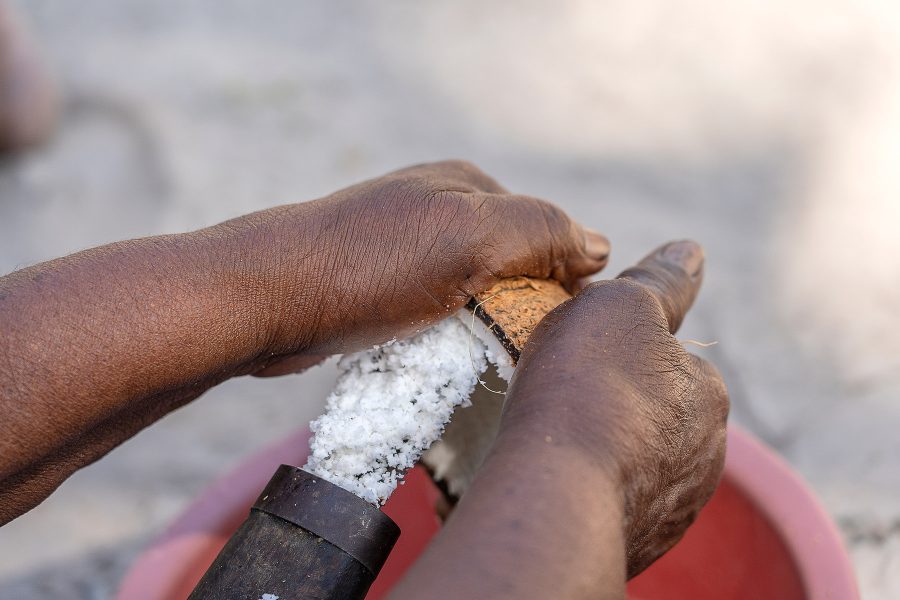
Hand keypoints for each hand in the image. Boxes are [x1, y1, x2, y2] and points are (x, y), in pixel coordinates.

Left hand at [222, 160, 608, 371]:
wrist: (265, 299)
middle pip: (510, 263)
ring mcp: (404, 248)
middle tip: (516, 346)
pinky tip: (438, 353)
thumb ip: (540, 231)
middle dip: (520, 303)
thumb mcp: (469, 235)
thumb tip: (598, 247)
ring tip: (476, 355)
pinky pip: (435, 312)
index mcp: (466, 185)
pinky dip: (446, 335)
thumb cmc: (367, 265)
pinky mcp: (378, 287)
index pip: (546, 230)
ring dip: (483, 324)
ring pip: (472, 291)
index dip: (562, 277)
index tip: (557, 323)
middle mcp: (436, 208)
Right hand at [502, 240, 728, 577]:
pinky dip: (593, 493)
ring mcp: (675, 507)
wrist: (556, 492)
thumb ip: (660, 282)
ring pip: (636, 464)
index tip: (577, 360)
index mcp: (707, 395)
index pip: (667, 363)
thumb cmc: (584, 386)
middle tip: (562, 401)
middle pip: (653, 415)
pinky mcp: (642, 546)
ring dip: (606, 453)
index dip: (617, 354)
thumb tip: (693, 250)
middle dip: (617, 407)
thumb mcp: (620, 307)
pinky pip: (616, 506)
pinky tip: (559, 483)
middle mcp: (707, 455)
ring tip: (554, 446)